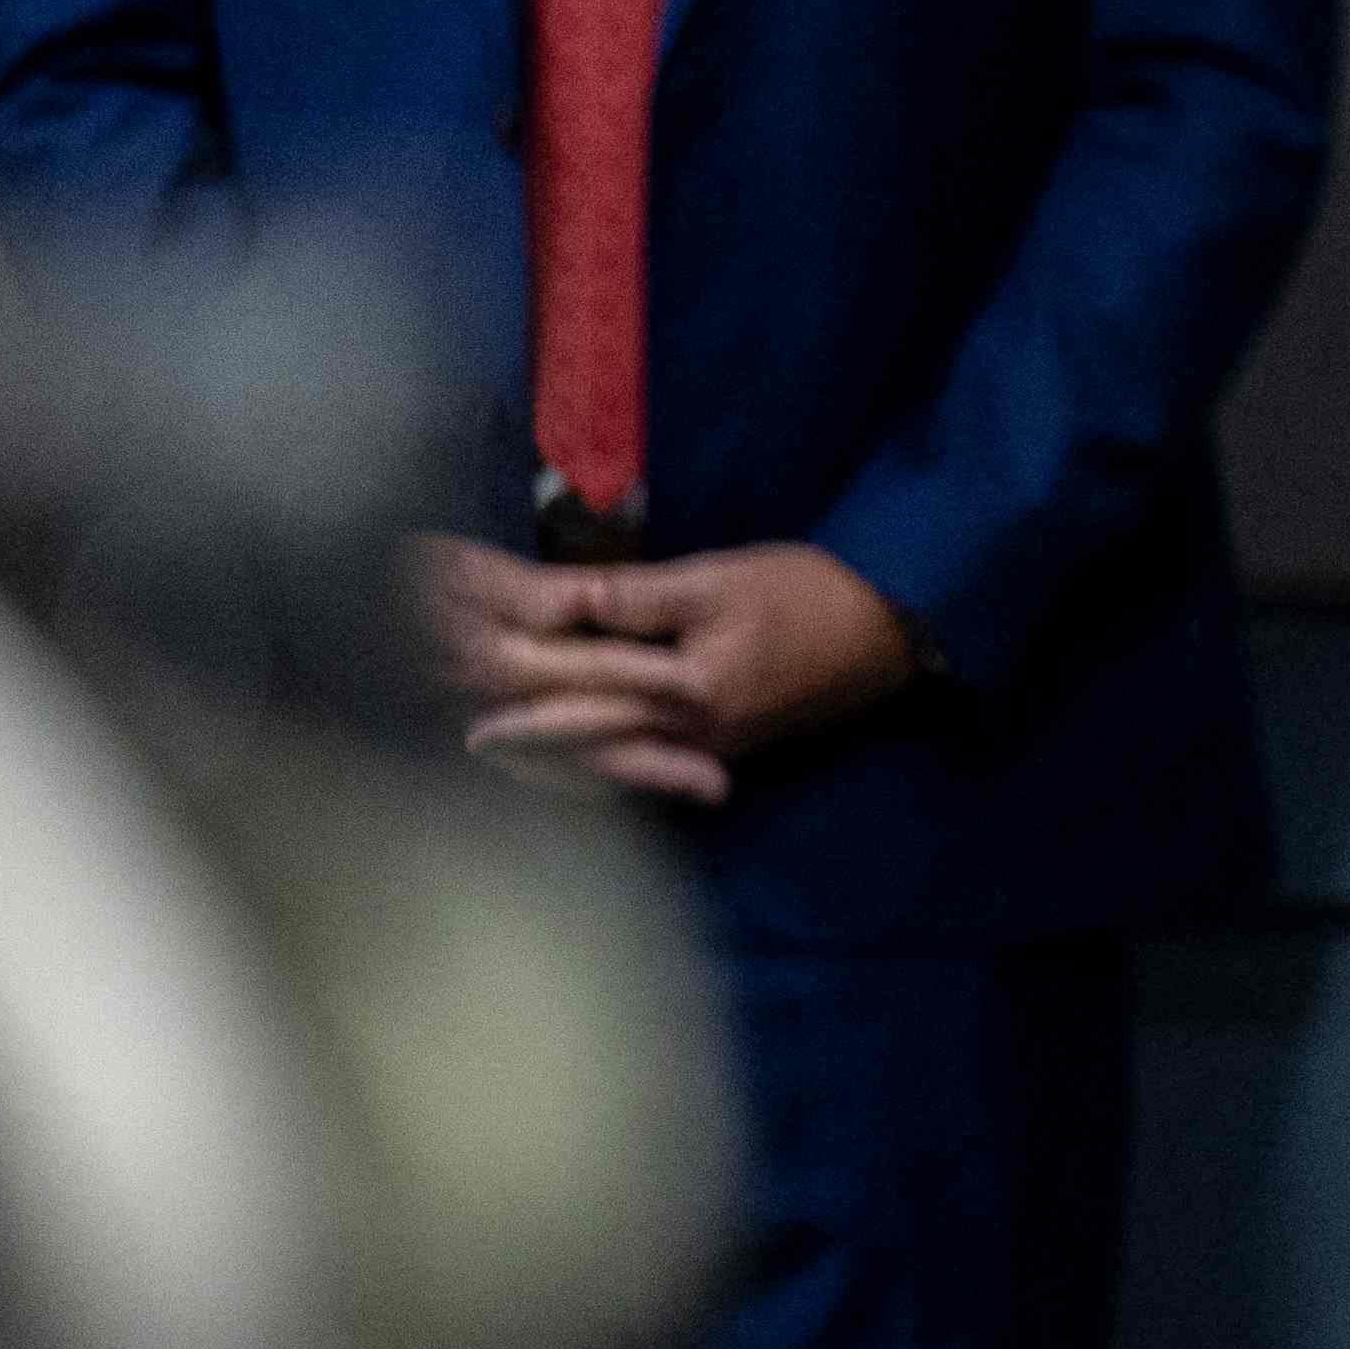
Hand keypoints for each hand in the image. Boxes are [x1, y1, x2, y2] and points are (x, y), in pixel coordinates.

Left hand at [420, 533, 923, 808]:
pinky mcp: (720, 751)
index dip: (515, 672)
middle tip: (456, 731)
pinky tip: (568, 766)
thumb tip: (554, 602)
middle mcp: (688, 736)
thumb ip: (633, 594)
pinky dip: (595, 769)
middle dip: (518, 729)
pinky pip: (639, 770)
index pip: (580, 681)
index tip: (458, 667)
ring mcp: (706, 751)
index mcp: (686, 689)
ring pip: (607, 764)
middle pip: (583, 735)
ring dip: (547, 759)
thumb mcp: (721, 578)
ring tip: (490, 754)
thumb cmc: (810, 595)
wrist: (893, 637)